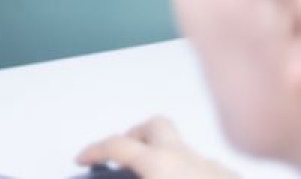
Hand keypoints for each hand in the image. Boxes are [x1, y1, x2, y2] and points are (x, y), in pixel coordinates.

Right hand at [77, 115, 237, 178]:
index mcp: (161, 165)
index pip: (118, 144)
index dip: (94, 150)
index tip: (83, 158)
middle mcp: (190, 160)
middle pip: (156, 127)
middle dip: (135, 136)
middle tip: (123, 157)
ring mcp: (217, 170)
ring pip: (188, 149)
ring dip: (167, 157)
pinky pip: (210, 170)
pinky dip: (194, 176)